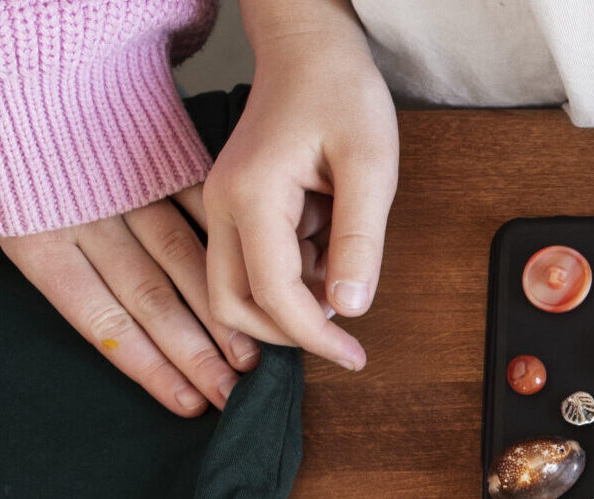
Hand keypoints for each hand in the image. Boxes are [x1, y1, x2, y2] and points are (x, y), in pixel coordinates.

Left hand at [0, 191, 258, 416]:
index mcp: (37, 242)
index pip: (101, 320)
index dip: (147, 366)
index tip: (185, 403)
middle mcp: (90, 225)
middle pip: (151, 301)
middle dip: (198, 354)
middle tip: (236, 396)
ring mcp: (129, 191)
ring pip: (186, 261)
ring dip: (222, 310)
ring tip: (254, 354)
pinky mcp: (156, 156)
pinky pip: (200, 206)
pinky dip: (231, 241)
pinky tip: (260, 274)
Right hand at [202, 1, 396, 369]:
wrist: (309, 47)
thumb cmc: (341, 92)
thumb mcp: (370, 165)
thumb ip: (360, 239)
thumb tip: (351, 307)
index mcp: (250, 197)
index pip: (271, 296)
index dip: (314, 336)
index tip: (355, 356)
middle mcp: (222, 207)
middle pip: (233, 306)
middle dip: (287, 333)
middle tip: (345, 340)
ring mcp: (223, 206)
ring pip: (238, 290)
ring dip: (290, 304)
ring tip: (343, 270)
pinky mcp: (236, 206)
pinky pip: (254, 263)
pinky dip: (293, 276)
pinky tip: (329, 245)